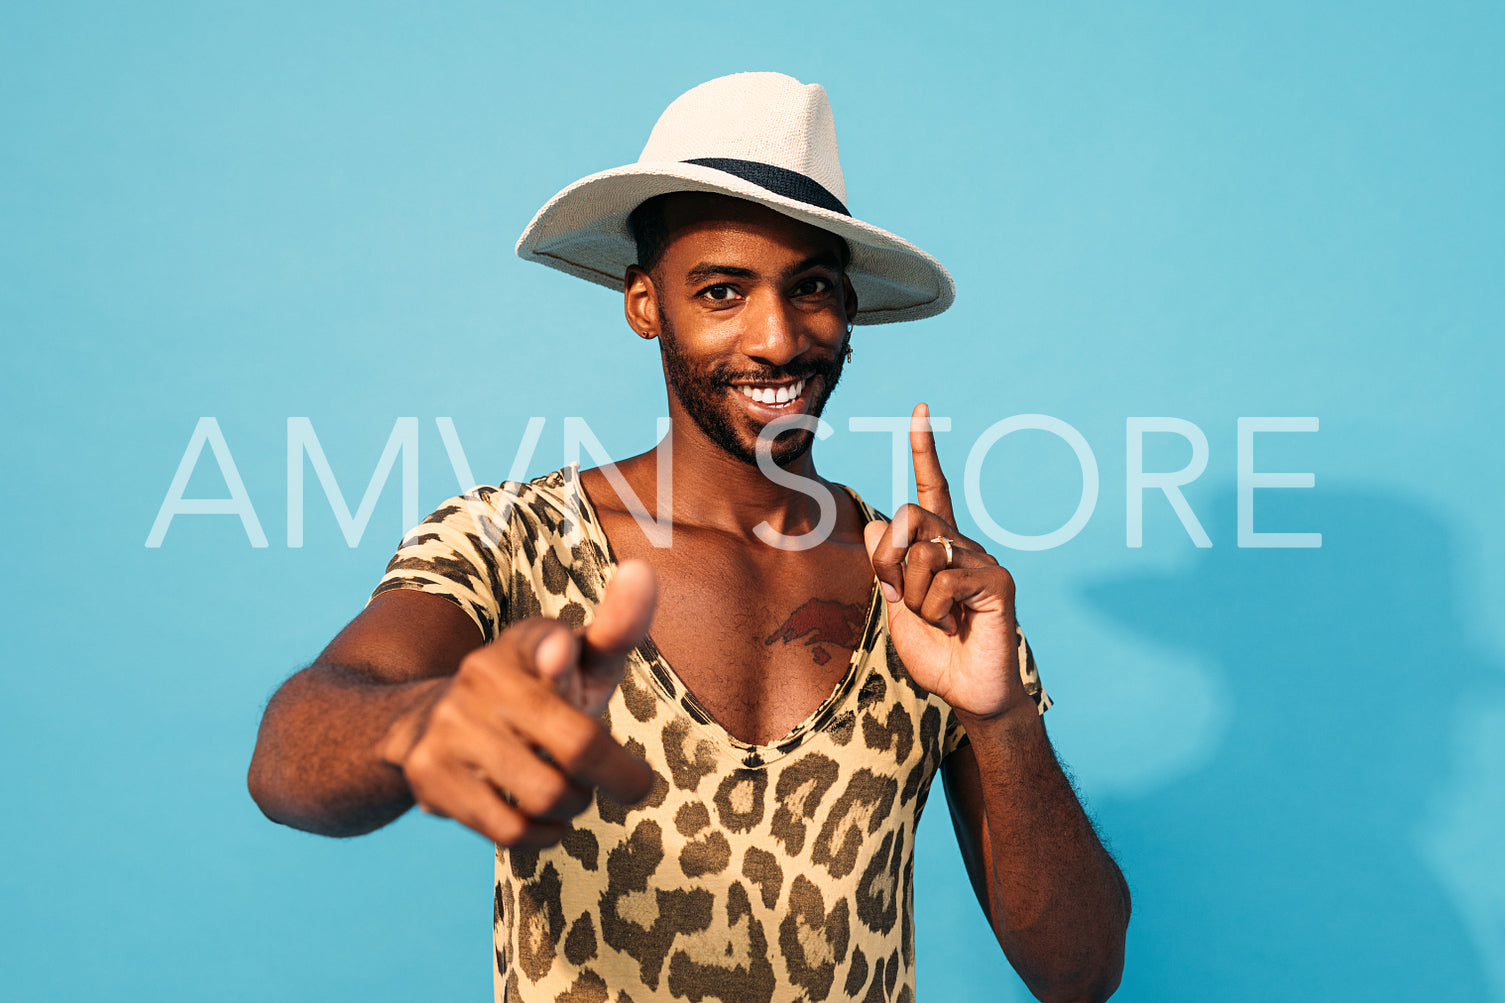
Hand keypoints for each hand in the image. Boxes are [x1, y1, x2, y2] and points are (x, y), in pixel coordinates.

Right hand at [377, 561, 658, 846]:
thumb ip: (618, 629)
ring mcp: (451, 727)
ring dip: (576, 805)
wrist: (429, 725)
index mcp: (527, 642)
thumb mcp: (581, 660)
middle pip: (576, 746)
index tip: (560, 652)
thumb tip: (641, 571)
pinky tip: (546, 821)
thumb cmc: (539, 694)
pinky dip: (543, 834)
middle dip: (621, 776)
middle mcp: (482, 676)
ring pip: (548, 795)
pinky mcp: (430, 775)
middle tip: (634, 787)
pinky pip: (511, 829)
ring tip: (572, 794)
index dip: (554, 649)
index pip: (544, 639)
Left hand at [864, 404, 1031, 722]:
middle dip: (888, 561)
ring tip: (938, 620)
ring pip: (923, 554)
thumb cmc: (935, 652)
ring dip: (915, 598)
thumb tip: (878, 525)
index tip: (919, 411)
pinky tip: (954, 625)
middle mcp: (964, 544)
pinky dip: (935, 610)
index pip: (933, 489)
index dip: (925, 450)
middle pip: (909, 516)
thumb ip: (887, 567)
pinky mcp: (998, 582)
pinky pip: (944, 580)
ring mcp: (984, 560)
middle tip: (902, 598)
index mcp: (939, 546)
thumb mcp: (897, 605)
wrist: (968, 692)